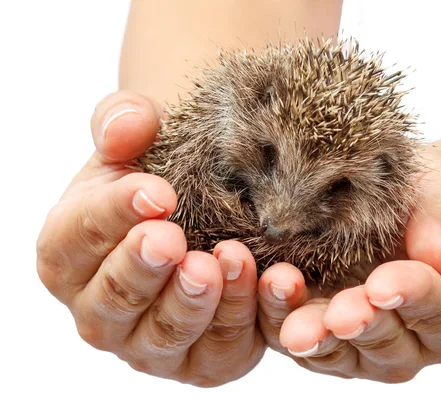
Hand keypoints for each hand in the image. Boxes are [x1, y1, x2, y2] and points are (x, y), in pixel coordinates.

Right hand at [36, 91, 265, 386]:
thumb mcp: (135, 148)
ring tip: (223, 259)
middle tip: (173, 238)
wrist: (203, 216)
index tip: (155, 191)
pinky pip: (221, 349)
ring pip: (165, 334)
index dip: (112, 214)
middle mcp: (100, 310)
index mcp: (69, 255)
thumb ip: (121, 124)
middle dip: (143, 269)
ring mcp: (149, 343)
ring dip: (194, 301)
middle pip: (113, 299)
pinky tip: (272, 280)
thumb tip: (128, 123)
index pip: (77, 238)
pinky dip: (247, 317)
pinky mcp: (202, 359)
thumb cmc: (157, 184)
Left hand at [256, 148, 440, 381]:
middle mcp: (416, 341)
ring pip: (342, 354)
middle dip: (362, 326)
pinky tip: (266, 292)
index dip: (416, 298)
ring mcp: (368, 346)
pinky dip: (281, 320)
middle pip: (391, 347)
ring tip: (292, 313)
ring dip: (316, 334)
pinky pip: (305, 341)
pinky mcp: (326, 337)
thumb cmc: (427, 198)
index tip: (384, 285)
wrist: (395, 203)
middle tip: (339, 314)